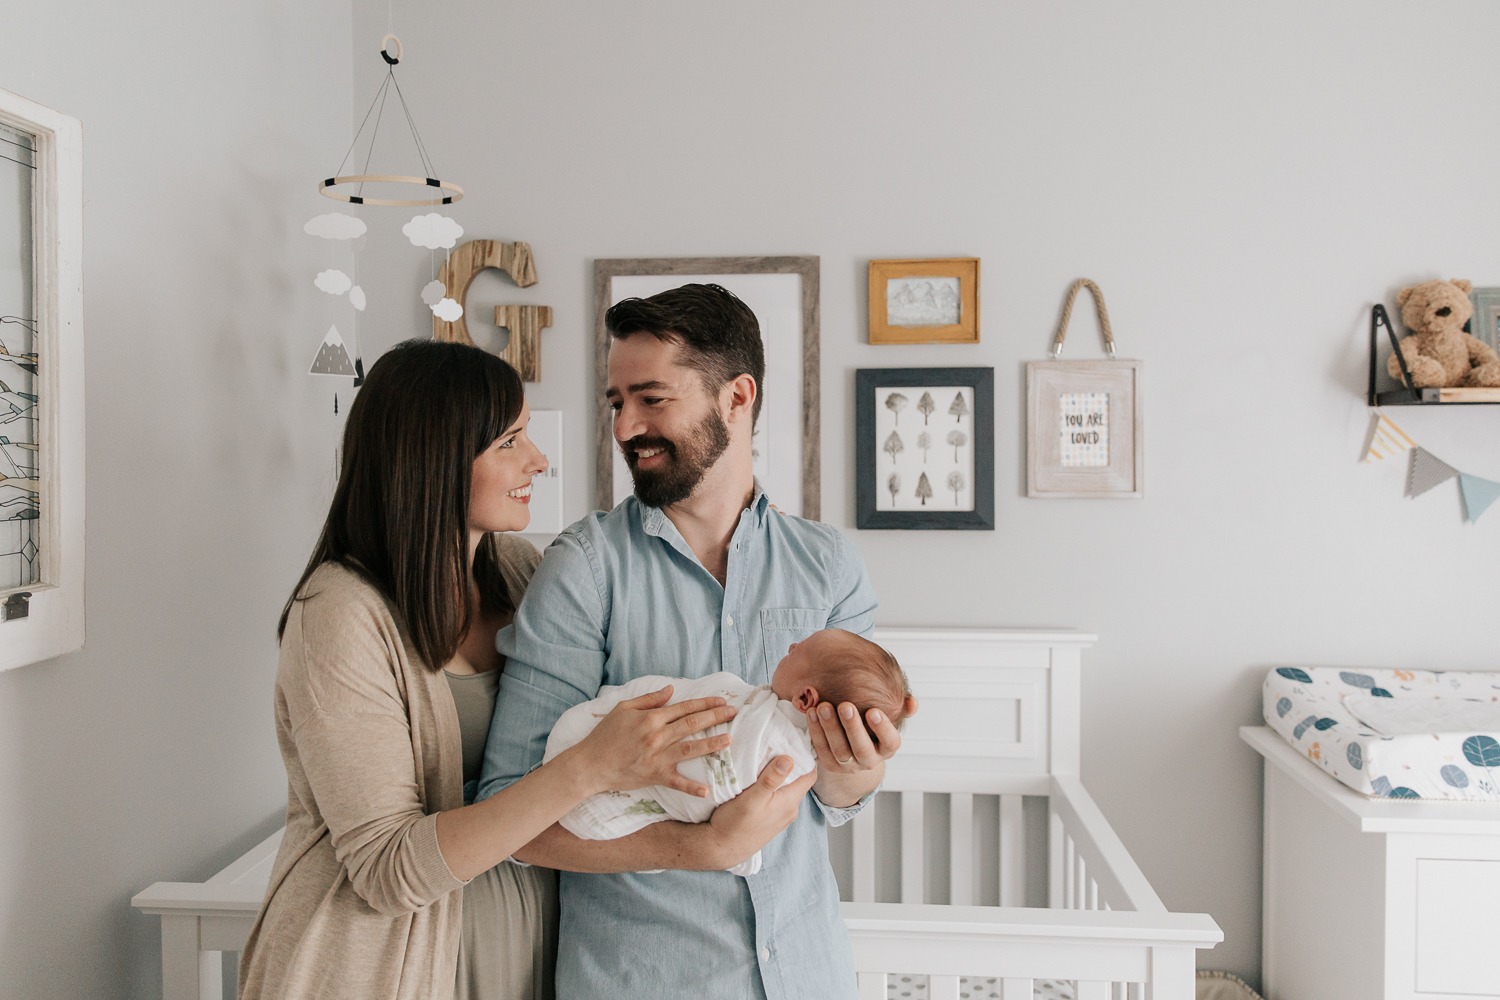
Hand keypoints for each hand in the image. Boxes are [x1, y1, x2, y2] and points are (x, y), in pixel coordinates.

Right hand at [577, 686, 736, 798]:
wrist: (590, 764)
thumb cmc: (605, 735)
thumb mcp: (623, 709)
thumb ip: (649, 699)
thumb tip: (671, 690)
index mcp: (651, 718)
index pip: (684, 708)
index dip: (704, 703)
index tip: (721, 701)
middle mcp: (657, 736)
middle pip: (692, 724)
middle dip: (715, 717)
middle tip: (734, 713)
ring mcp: (657, 757)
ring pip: (690, 748)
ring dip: (711, 744)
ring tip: (728, 740)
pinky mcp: (654, 775)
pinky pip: (676, 782)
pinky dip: (691, 787)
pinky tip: (707, 791)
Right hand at [704, 755, 816, 869]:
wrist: (722, 848)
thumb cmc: (735, 824)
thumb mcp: (751, 798)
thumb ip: (771, 779)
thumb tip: (789, 759)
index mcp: (789, 802)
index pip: (810, 774)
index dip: (807, 756)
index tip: (798, 740)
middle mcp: (790, 810)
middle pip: (799, 780)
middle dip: (793, 763)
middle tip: (780, 744)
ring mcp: (781, 816)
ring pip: (788, 789)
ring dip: (782, 775)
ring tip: (770, 758)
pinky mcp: (771, 820)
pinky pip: (779, 797)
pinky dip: (774, 786)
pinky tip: (762, 780)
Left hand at [806, 696, 916, 807]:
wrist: (853, 746)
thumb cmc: (873, 726)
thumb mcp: (888, 719)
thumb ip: (901, 709)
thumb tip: (912, 702)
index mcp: (887, 748)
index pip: (890, 742)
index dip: (883, 728)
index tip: (873, 711)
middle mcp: (869, 760)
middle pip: (861, 748)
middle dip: (853, 727)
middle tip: (845, 705)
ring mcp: (849, 766)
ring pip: (839, 750)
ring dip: (830, 727)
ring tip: (823, 706)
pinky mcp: (830, 765)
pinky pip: (821, 750)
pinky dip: (816, 731)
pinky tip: (811, 713)